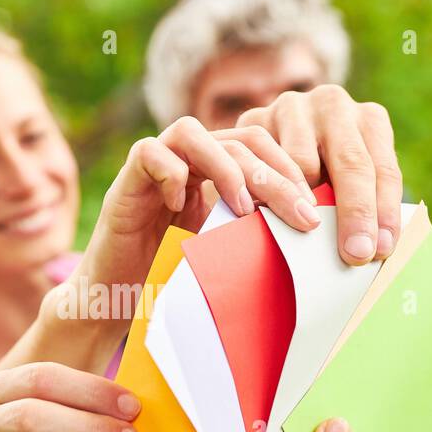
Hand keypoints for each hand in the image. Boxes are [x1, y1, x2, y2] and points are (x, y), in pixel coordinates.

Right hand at [77, 116, 318, 300]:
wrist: (117, 299)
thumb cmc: (174, 279)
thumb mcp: (228, 252)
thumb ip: (257, 232)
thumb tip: (314, 235)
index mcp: (215, 172)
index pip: (260, 146)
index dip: (289, 171)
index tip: (312, 213)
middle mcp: (187, 161)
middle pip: (237, 140)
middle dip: (273, 175)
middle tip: (299, 214)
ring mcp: (154, 168)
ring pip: (191, 132)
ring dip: (225, 167)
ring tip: (243, 208)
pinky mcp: (124, 182)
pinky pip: (148, 153)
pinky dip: (170, 174)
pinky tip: (180, 208)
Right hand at [237, 84, 403, 264]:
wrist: (269, 143)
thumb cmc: (322, 173)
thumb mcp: (350, 179)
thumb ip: (364, 201)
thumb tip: (378, 246)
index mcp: (368, 119)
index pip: (384, 169)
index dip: (385, 210)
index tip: (381, 249)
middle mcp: (334, 105)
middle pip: (351, 162)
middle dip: (356, 212)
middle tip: (355, 253)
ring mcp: (293, 108)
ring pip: (303, 165)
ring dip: (306, 203)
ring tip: (308, 230)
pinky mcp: (256, 119)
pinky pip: (264, 163)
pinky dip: (268, 192)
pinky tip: (267, 212)